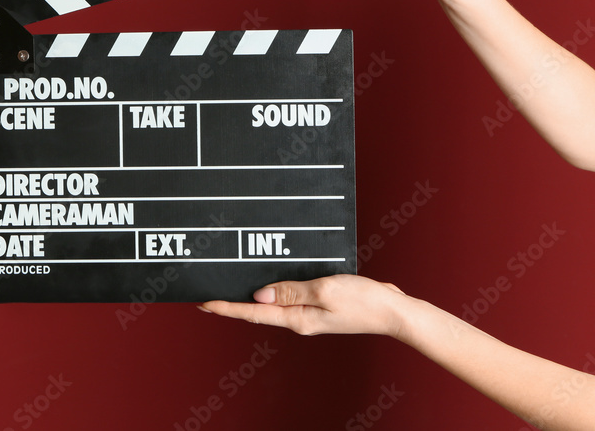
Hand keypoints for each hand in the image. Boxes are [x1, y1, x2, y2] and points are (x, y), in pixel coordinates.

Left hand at [200, 275, 409, 337]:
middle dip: (233, 302)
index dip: (226, 307)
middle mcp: (299, 318)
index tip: (203, 303)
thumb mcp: (324, 291)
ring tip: (231, 284)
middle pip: (258, 310)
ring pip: (273, 302)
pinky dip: (276, 287)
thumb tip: (258, 294)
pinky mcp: (319, 303)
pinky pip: (291, 295)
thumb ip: (290, 291)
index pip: (252, 313)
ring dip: (252, 294)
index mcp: (297, 319)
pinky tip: (269, 280)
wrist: (394, 310)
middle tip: (208, 293)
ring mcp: (309, 312)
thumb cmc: (364, 301)